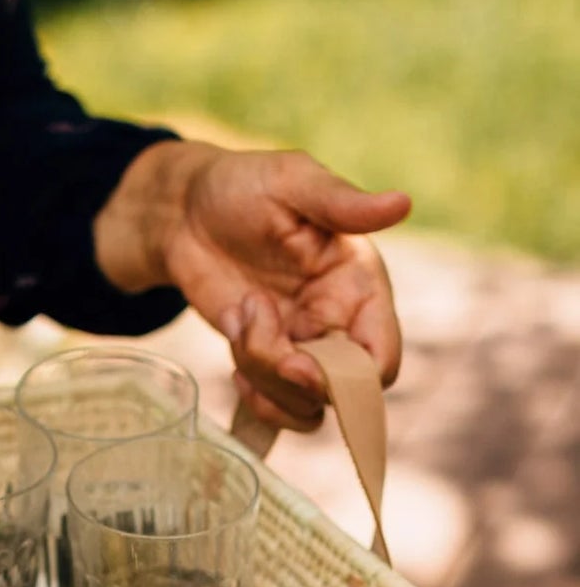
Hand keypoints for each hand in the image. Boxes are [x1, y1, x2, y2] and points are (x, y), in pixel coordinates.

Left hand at [95, 141, 410, 430]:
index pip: (381, 358)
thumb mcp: (291, 182)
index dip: (353, 380)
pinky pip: (274, 404)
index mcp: (357, 284)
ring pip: (302, 404)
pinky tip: (233, 362)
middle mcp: (338, 323)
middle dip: (290, 379)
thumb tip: (402, 203)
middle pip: (336, 392)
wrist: (184, 211)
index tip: (298, 362)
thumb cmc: (243, 185)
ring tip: (239, 316)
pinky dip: (253, 396)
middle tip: (251, 331)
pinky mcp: (265, 358)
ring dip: (263, 379)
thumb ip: (342, 203)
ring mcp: (300, 346)